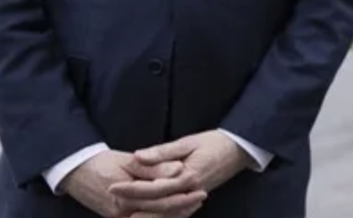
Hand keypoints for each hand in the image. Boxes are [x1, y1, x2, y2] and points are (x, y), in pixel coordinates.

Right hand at [60, 150, 193, 217]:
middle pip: (160, 212)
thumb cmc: (102, 163)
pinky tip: (175, 209)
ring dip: (174, 213)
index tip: (199, 187)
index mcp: (126, 196)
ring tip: (193, 202)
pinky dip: (161, 215)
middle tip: (202, 195)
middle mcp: (123, 212)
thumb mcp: (129, 161)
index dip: (182, 193)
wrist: (76, 172)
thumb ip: (154, 167)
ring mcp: (120, 217)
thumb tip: (178, 170)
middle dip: (183, 205)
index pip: (161, 198)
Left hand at [109, 131, 250, 213]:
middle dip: (133, 203)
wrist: (240, 149)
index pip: (154, 187)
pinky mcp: (196, 200)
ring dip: (146, 217)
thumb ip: (162, 152)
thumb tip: (137, 157)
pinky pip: (178, 215)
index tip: (112, 185)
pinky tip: (147, 217)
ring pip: (168, 215)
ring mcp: (195, 198)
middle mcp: (191, 192)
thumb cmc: (214, 142)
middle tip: (112, 198)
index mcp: (188, 175)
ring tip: (125, 215)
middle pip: (158, 205)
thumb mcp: (188, 142)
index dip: (131, 188)